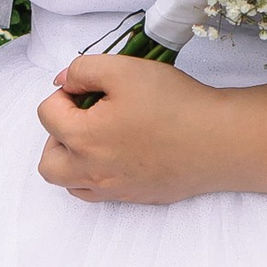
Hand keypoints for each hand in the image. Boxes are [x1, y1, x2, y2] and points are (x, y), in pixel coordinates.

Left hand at [36, 53, 218, 202]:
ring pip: (72, 184)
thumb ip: (82, 70)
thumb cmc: (174, 102)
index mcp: (83, 138)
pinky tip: (121, 153)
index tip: (89, 88)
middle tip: (84, 116)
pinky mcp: (137, 197)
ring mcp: (115, 189)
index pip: (46, 114)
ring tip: (99, 136)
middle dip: (57, 135)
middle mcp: (92, 171)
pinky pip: (102, 193)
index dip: (64, 93)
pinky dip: (99, 175)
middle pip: (49, 162)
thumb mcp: (123, 69)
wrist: (219, 140)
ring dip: (74, 160)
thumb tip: (63, 83)